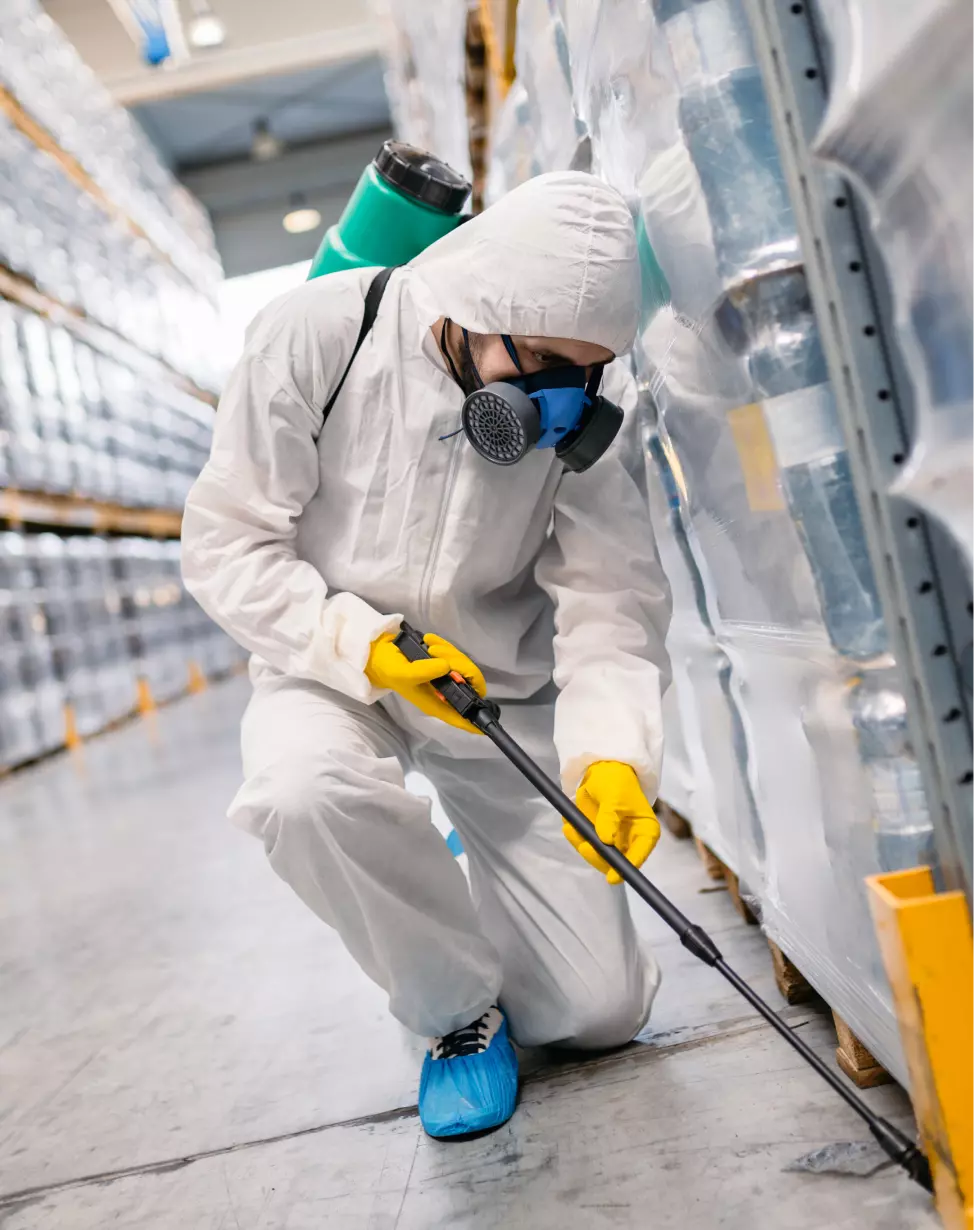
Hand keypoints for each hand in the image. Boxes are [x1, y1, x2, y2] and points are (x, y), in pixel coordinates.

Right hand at [365, 631, 486, 733]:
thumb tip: (446, 667)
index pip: (461, 716)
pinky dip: (444, 645)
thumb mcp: (404, 673)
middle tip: (436, 653)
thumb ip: (424, 672)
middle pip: (470, 684)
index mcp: (436, 703)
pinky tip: (429, 641)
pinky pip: (455, 654)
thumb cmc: (390, 669)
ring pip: (465, 666)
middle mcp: (444, 693)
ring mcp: (445, 677)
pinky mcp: (444, 662)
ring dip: (449, 652)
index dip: (476, 719)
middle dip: (459, 665)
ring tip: (429, 646)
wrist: (380, 653)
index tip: (488, 718)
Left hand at [564, 761, 659, 884]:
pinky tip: (569, 825)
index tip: (612, 877)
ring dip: (582, 845)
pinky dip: (575, 837)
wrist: (601, 770)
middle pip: (616, 861)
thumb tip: (606, 840)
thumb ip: (610, 817)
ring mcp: (611, 841)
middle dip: (598, 857)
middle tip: (584, 846)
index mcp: (644, 831)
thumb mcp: (614, 795)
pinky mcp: (595, 837)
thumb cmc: (616, 781)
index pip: (640, 854)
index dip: (627, 867)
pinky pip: (583, 844)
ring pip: (597, 855)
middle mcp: (630, 841)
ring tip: (571, 827)